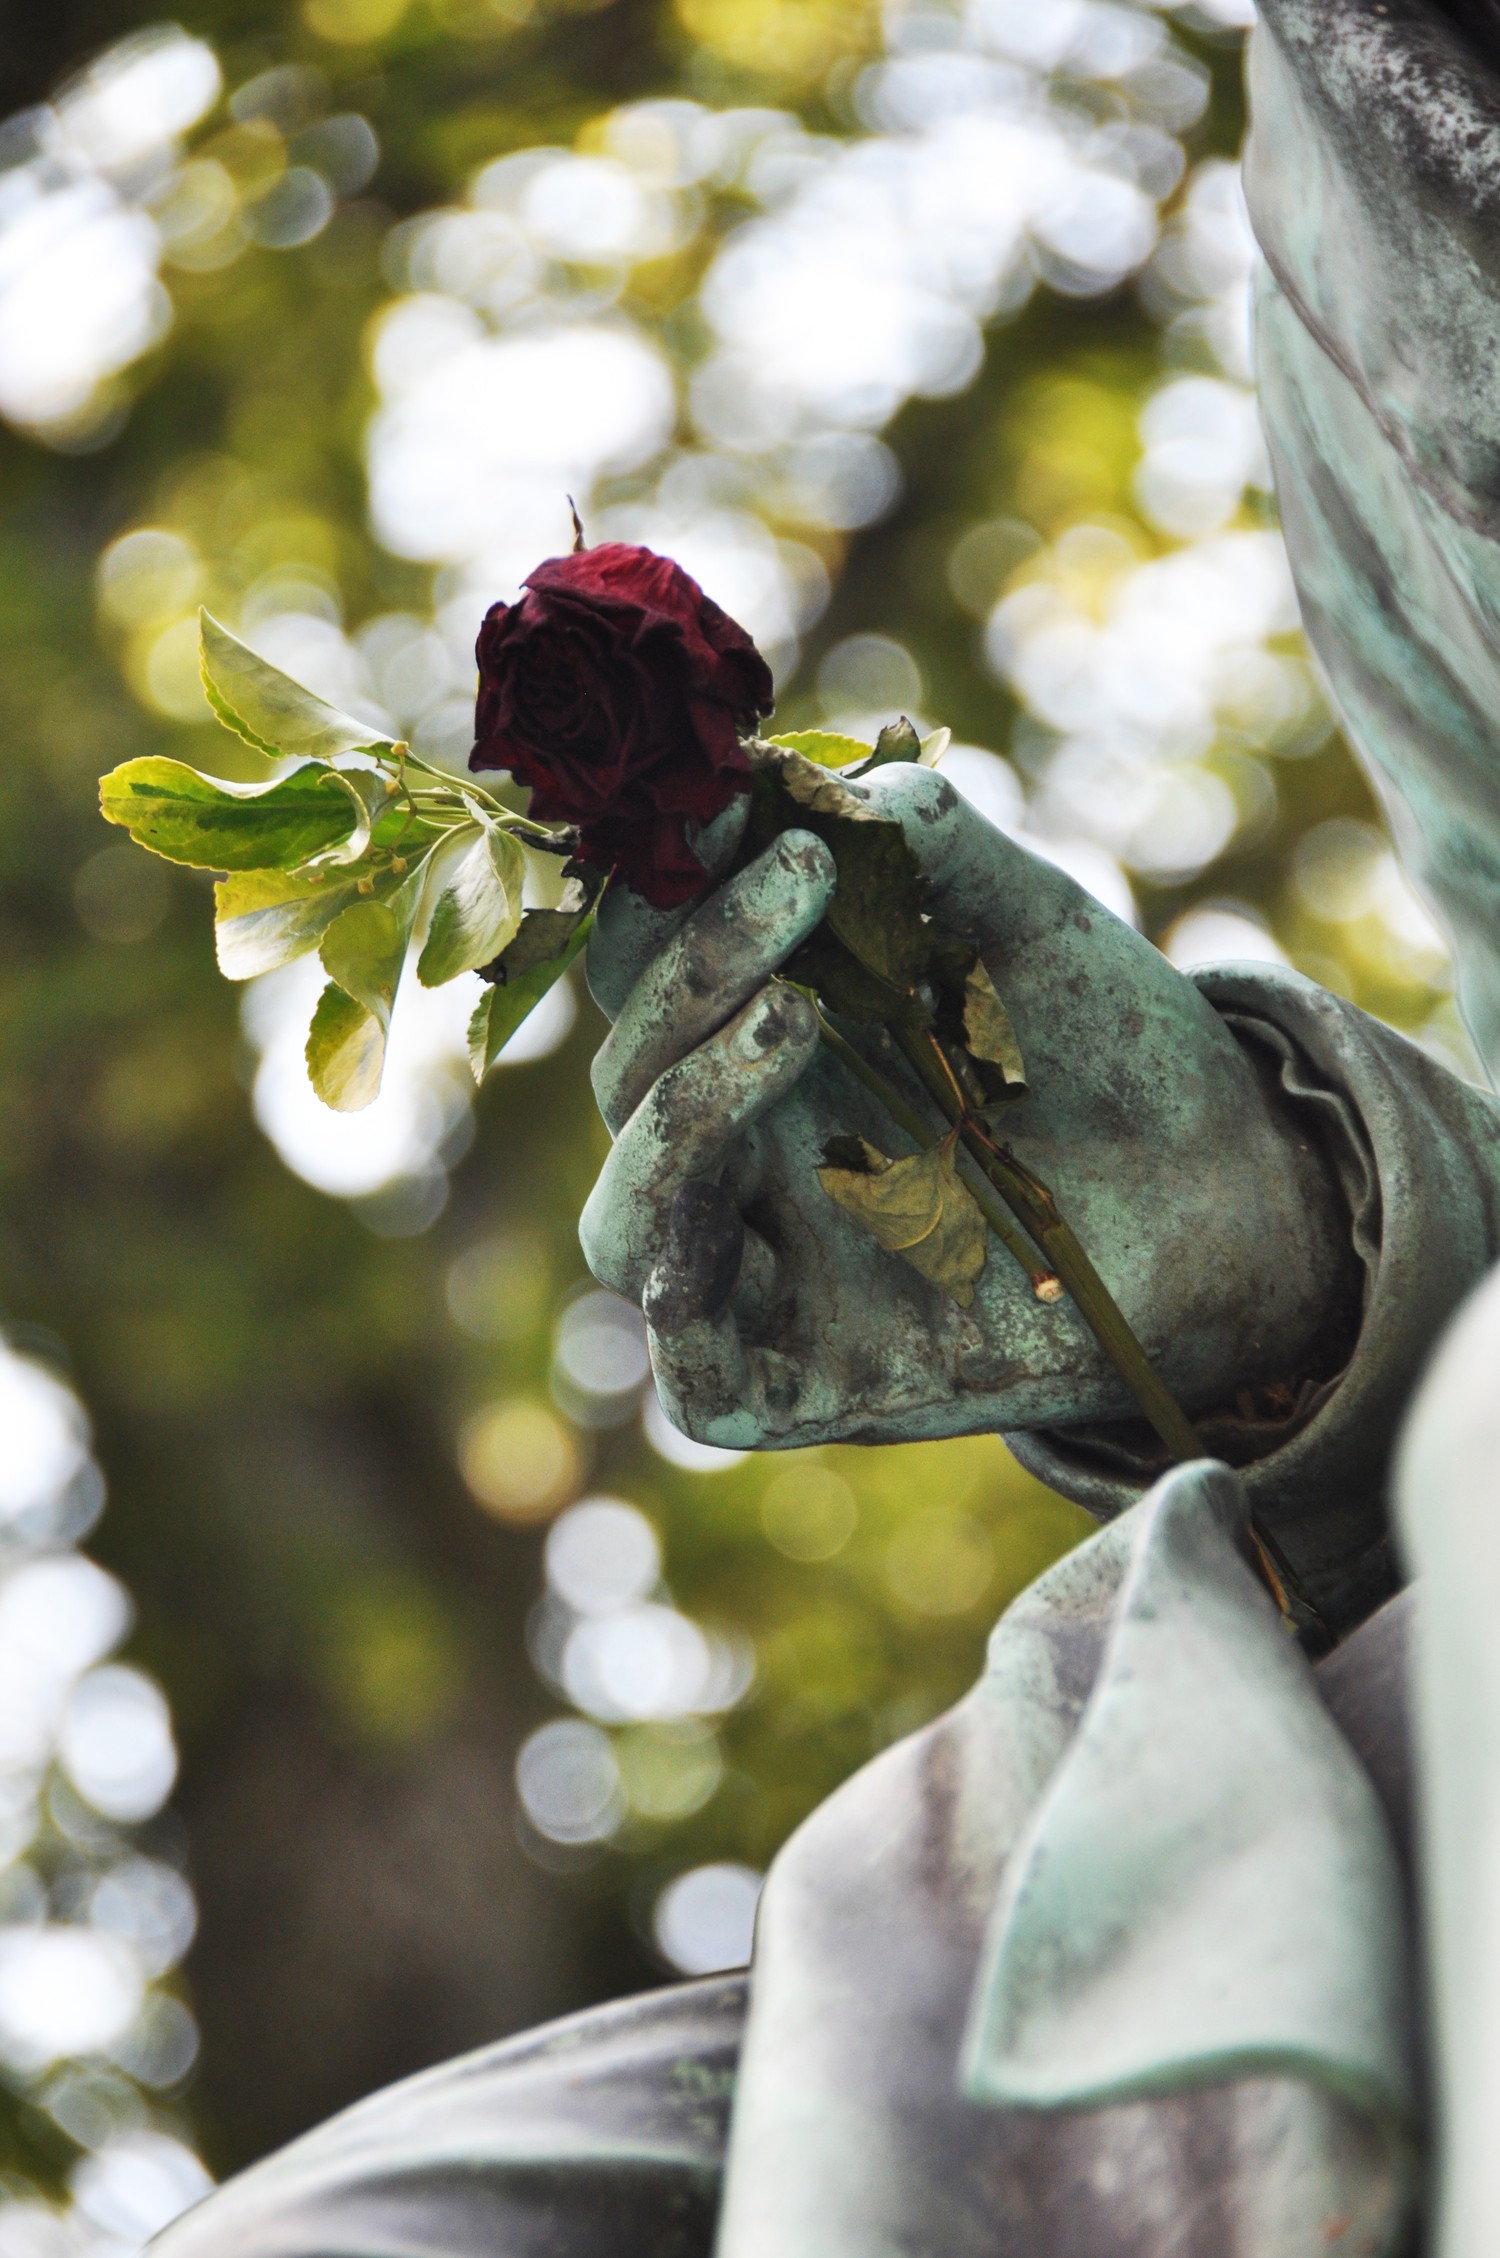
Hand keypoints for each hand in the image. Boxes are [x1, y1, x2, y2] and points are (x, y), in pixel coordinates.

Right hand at [579, 765, 1347, 1451]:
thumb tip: (851, 788)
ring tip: (794, 1012)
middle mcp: (740, 1152)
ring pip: (628, 1215)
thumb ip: (942, 856)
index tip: (722, 793)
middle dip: (690, 965)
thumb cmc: (1115, 1058)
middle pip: (627, 1070)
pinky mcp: (803, 1389)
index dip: (663, 881)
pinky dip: (688, 1291)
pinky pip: (694, 1372)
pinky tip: (739, 1209)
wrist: (1236, 1203)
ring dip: (680, 1105)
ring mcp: (764, 1275)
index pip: (647, 961)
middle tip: (802, 872)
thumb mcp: (1033, 932)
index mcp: (756, 1038)